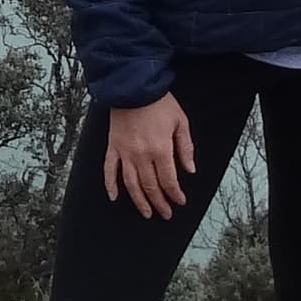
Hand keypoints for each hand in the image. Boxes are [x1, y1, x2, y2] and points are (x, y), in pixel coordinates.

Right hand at [102, 94, 196, 217]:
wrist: (133, 86)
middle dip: (159, 203)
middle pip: (150, 186)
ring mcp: (125, 152)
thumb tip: (190, 170)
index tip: (180, 201)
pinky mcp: (113, 147)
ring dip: (139, 201)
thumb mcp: (181, 122)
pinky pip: (110, 170)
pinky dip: (110, 185)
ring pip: (131, 184)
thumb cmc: (159, 102)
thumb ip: (186, 148)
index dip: (175, 194)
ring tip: (146, 213)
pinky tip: (114, 197)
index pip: (168, 181)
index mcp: (160, 149)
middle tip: (165, 214)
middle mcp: (141, 155)